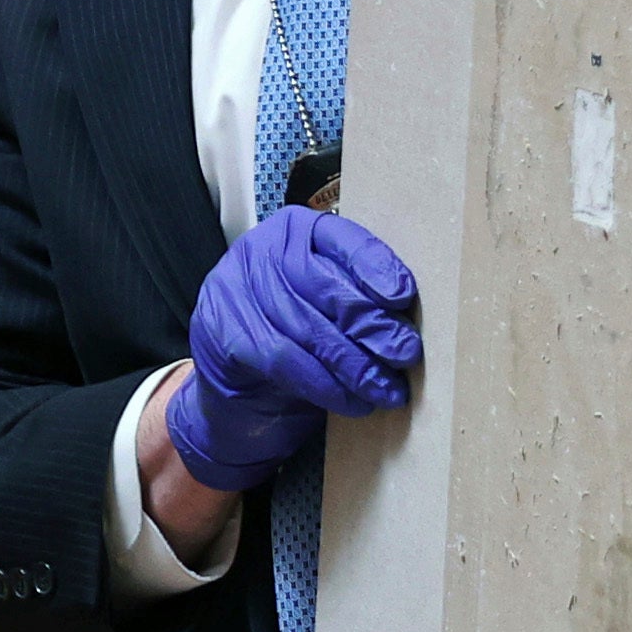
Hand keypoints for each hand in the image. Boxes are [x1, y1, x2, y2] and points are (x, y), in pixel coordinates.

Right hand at [165, 209, 422, 493]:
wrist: (234, 378)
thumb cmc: (295, 331)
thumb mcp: (326, 302)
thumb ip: (356, 295)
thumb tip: (409, 320)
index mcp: (295, 230)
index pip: (342, 240)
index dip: (375, 267)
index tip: (404, 297)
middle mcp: (261, 251)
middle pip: (327, 287)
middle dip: (372, 324)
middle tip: (406, 354)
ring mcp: (236, 289)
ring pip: (309, 329)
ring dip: (355, 366)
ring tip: (387, 389)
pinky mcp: (223, 332)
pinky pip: (285, 361)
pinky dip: (325, 385)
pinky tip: (353, 401)